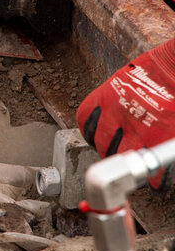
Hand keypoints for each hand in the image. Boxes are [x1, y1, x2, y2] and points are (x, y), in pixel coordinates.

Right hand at [77, 38, 174, 190]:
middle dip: (122, 166)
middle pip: (119, 157)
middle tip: (125, 167)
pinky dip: (86, 128)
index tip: (152, 185)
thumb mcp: (174, 124)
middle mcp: (133, 124)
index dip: (151, 181)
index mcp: (158, 132)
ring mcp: (114, 109)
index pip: (151, 169)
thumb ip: (167, 142)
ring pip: (98, 142)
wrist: (171, 65)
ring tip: (107, 151)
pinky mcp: (102, 95)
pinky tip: (93, 132)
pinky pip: (84, 118)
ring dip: (102, 150)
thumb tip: (164, 158)